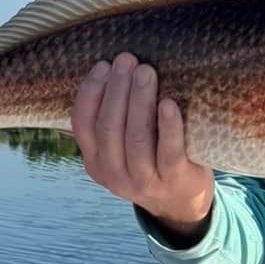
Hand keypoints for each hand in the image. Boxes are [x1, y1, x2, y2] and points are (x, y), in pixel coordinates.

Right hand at [71, 53, 213, 236]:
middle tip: (127, 60)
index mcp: (95, 162)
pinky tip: (168, 103)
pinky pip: (169, 151)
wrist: (181, 203)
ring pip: (136, 138)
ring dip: (139, 100)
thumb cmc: (150, 161)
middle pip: (109, 127)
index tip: (103, 65)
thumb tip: (108, 71)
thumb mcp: (120, 150)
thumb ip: (111, 122)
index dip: (91, 92)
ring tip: (146, 72)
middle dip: (117, 89)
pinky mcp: (174, 180)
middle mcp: (114, 174)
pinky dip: (168, 126)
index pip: (82, 124)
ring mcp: (143, 181)